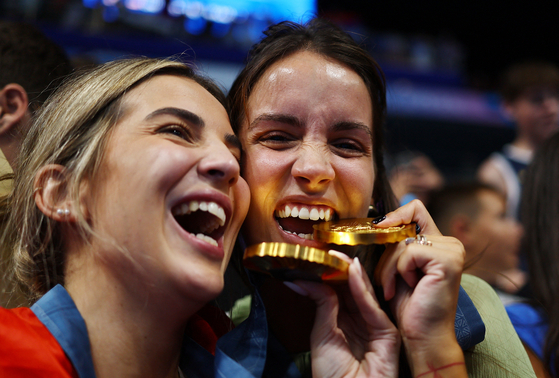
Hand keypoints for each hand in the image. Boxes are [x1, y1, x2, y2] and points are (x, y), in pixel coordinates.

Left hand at [288, 252, 399, 377]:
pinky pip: (372, 306)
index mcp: (343, 323)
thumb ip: (322, 304)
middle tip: (326, 248)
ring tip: (337, 253)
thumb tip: (307, 279)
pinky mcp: (387, 332)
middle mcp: (360, 322)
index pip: (338, 291)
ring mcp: (375, 326)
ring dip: (350, 272)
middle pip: (351, 289)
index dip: (329, 273)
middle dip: (340, 269)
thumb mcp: (322, 335)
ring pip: (363, 293)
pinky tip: (352, 271)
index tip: (317, 255)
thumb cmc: (333, 377)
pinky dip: (361, 287)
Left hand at [374, 200, 466, 376]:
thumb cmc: (408, 306)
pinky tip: (408, 288)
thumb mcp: (396, 268)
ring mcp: (452, 250)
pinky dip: (398, 271)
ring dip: (389, 267)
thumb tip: (374, 222)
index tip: (377, 228)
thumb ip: (393, 244)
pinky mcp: (448, 260)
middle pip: (403, 225)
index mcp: (438, 242)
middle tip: (387, 280)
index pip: (414, 208)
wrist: (423, 336)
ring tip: (394, 288)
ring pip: (402, 242)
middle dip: (386, 254)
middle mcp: (449, 243)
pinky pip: (407, 252)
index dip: (394, 215)